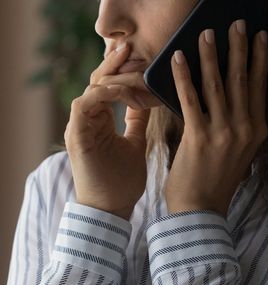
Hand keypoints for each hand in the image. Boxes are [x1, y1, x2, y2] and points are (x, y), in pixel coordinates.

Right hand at [65, 44, 150, 219]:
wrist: (112, 209)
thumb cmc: (123, 180)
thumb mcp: (135, 143)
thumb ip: (136, 121)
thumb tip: (145, 101)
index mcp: (101, 120)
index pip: (109, 86)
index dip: (123, 72)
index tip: (142, 60)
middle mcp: (88, 120)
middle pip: (98, 81)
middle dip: (114, 63)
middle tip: (131, 47)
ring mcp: (80, 127)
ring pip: (91, 89)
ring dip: (114, 78)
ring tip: (135, 70)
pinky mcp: (77, 136)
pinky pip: (84, 105)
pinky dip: (103, 95)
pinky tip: (123, 92)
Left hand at [164, 20, 267, 217]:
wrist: (201, 209)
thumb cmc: (217, 179)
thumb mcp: (239, 151)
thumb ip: (239, 125)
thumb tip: (231, 97)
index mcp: (256, 131)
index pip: (260, 87)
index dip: (261, 60)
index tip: (262, 37)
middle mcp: (245, 129)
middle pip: (242, 80)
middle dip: (240, 48)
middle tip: (237, 24)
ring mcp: (223, 132)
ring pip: (217, 84)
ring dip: (211, 55)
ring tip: (206, 34)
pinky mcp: (199, 136)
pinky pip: (190, 99)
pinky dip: (183, 76)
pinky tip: (178, 58)